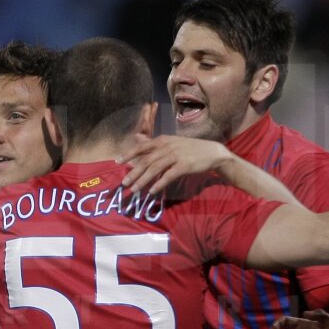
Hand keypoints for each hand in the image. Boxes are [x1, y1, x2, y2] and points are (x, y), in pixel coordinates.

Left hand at [116, 134, 231, 194]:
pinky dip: (159, 184)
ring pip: (155, 169)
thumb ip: (153, 143)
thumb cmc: (189, 148)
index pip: (141, 147)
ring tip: (134, 189)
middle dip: (133, 172)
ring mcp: (176, 155)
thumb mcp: (170, 141)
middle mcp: (167, 146)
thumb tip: (137, 137)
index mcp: (162, 140)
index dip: (128, 154)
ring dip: (143, 180)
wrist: (212, 152)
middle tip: (124, 183)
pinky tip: (152, 191)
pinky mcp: (184, 166)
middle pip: (146, 160)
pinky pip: (168, 176)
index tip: (117, 162)